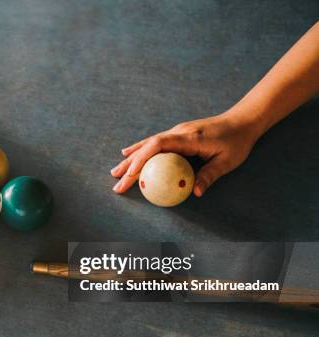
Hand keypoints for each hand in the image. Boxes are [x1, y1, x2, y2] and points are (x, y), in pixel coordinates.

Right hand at [110, 113, 262, 196]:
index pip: (158, 145)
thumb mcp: (227, 161)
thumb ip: (209, 175)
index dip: (142, 158)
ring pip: (147, 145)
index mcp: (189, 138)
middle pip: (147, 147)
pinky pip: (154, 143)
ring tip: (115, 172)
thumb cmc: (237, 141)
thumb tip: (194, 193)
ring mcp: (176, 132)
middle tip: (116, 181)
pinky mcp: (177, 134)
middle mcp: (178, 132)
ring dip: (130, 159)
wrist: (242, 120)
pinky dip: (140, 151)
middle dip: (130, 165)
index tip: (131, 173)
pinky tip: (128, 154)